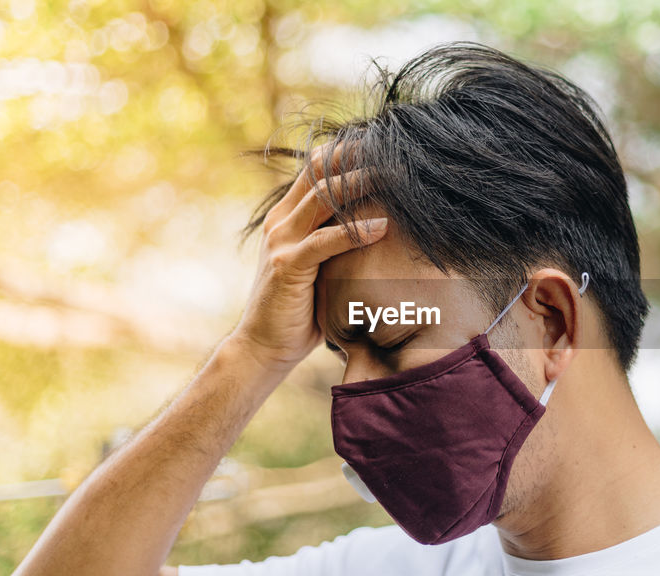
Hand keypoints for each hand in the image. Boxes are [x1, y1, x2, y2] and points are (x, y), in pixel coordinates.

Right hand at [229, 143, 384, 373]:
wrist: (265, 346)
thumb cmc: (300, 309)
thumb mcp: (320, 267)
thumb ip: (337, 243)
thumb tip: (380, 226)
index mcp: (285, 218)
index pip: (314, 170)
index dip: (346, 152)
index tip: (381, 145)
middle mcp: (280, 223)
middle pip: (319, 174)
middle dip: (356, 158)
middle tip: (393, 150)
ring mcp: (280, 242)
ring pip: (322, 199)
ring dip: (360, 184)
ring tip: (394, 176)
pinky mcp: (287, 266)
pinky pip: (324, 241)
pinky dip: (356, 231)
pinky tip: (383, 226)